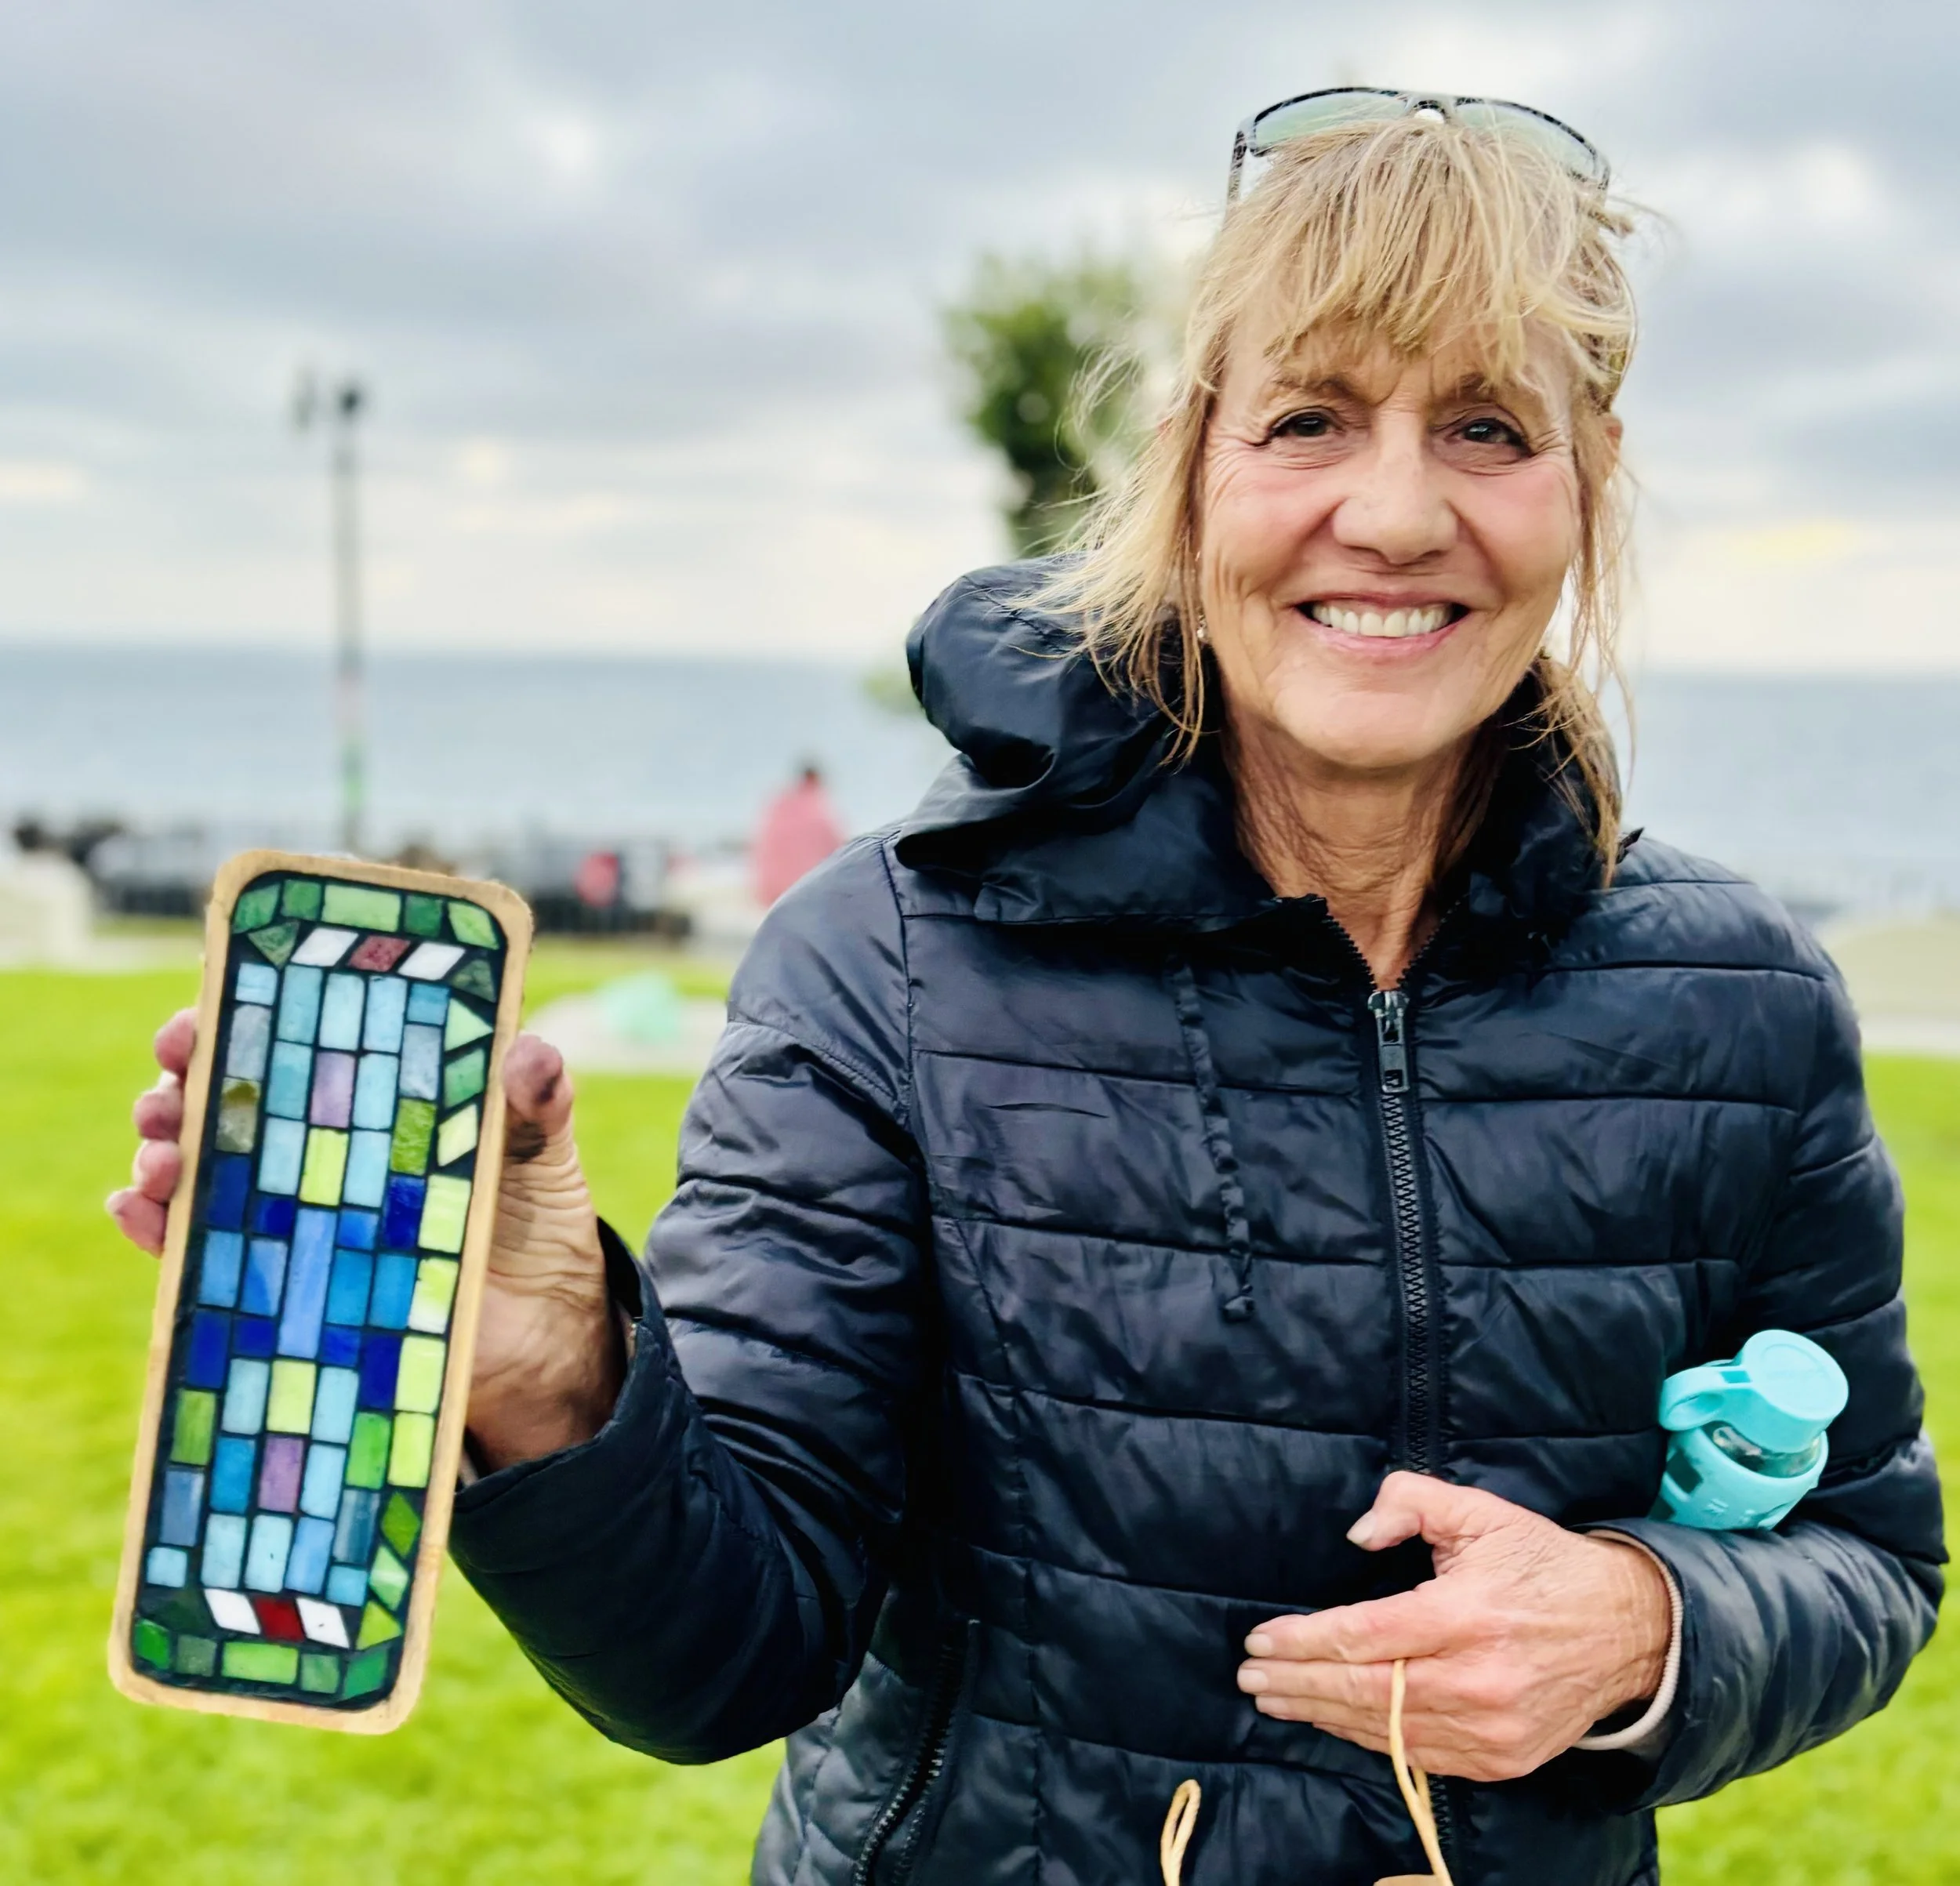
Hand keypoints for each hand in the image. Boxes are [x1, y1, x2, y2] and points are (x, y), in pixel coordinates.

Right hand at [109, 1013, 620, 1473]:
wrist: (542, 1325)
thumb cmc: (534, 1212)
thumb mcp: (541, 1143)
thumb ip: (538, 1096)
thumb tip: (529, 1056)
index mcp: (371, 1092)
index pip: (289, 1037)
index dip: (237, 1013)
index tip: (209, 1005)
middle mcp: (318, 1144)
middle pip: (224, 1097)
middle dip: (181, 1082)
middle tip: (173, 1080)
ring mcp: (297, 1211)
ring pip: (199, 1170)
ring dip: (161, 1154)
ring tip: (160, 1157)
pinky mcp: (289, 1280)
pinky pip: (202, 1253)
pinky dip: (157, 1232)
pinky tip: (138, 1213)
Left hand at [1236, 1471, 1670, 1781]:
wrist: (1627, 1631)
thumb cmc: (1542, 1564)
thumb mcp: (1481, 1511)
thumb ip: (1410, 1501)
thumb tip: (1358, 1533)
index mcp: (1467, 1616)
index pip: (1363, 1636)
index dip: (1303, 1640)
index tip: (1259, 1638)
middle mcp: (1478, 1681)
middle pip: (1363, 1690)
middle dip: (1297, 1682)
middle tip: (1250, 1674)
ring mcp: (1492, 1729)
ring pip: (1385, 1729)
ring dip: (1322, 1714)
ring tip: (1276, 1698)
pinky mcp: (1503, 1759)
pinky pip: (1419, 1755)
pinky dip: (1370, 1739)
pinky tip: (1334, 1720)